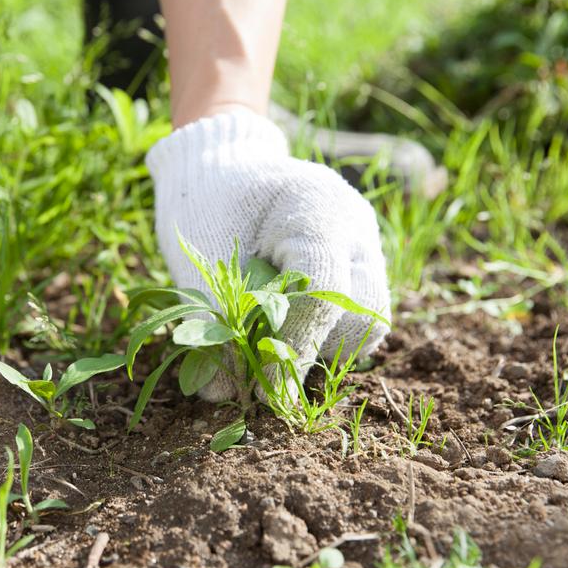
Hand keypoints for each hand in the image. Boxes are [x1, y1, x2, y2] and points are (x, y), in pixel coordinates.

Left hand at [147, 110, 391, 401]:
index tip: (261, 385)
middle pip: (364, 312)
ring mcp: (364, 248)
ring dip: (319, 350)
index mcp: (318, 206)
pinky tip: (281, 336)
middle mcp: (356, 227)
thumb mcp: (200, 257)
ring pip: (368, 324)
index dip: (295, 342)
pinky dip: (319, 339)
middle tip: (263, 370)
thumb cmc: (204, 203)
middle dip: (314, 349)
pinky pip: (356, 322)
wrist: (221, 171)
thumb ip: (214, 321)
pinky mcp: (360, 270)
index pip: (324, 286)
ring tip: (268, 348)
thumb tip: (220, 396)